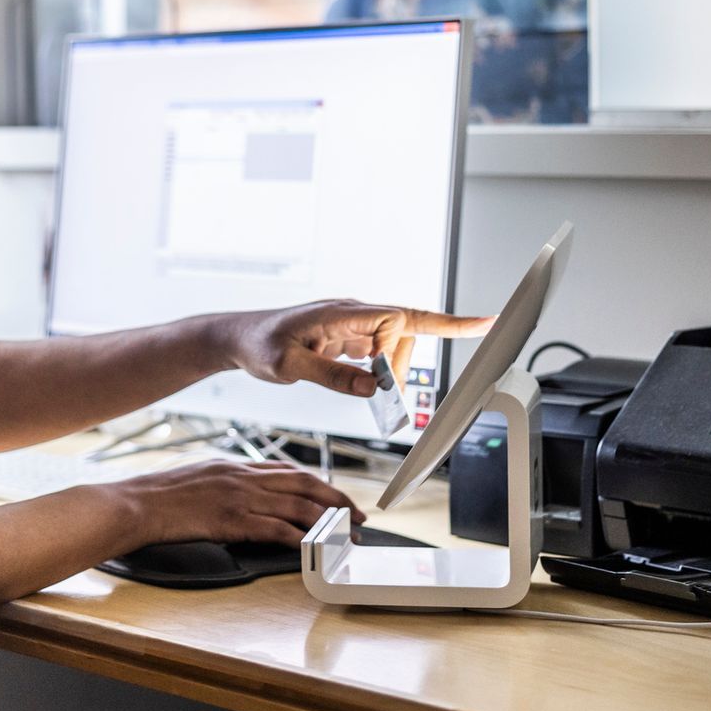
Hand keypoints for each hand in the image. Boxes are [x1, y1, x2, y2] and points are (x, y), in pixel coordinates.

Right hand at [114, 459, 366, 546]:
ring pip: (297, 505)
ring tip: (347, 536)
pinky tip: (315, 546)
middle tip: (358, 517)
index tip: (336, 497)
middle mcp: (244, 477)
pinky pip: (275, 528)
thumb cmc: (160, 496)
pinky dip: (300, 537)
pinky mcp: (231, 520)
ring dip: (328, 521)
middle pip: (304, 484)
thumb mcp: (199, 477)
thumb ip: (226, 482)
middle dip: (336, 500)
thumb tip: (245, 494)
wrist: (136, 503)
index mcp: (236, 466)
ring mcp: (239, 497)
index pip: (288, 471)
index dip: (318, 483)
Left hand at [215, 300, 495, 397]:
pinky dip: (382, 371)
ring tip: (374, 393)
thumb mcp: (288, 368)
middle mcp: (353, 314)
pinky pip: (379, 352)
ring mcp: (352, 325)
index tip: (473, 330)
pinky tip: (373, 384)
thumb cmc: (258, 345)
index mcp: (343, 314)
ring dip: (390, 371)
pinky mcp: (347, 338)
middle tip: (380, 397)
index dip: (442, 326)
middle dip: (398, 368)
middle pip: (403, 336)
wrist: (238, 338)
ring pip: (393, 346)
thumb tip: (373, 386)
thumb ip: (332, 376)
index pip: (402, 316)